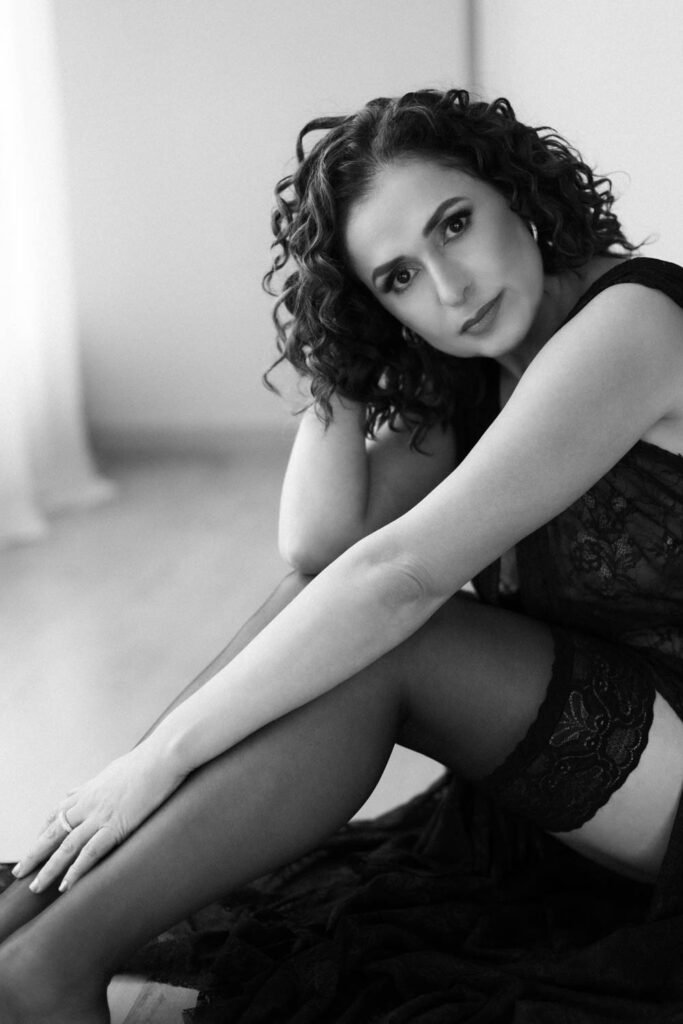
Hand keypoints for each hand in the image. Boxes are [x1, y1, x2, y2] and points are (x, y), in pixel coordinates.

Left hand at [12, 740, 186, 892]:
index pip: (59, 811)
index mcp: (91, 789)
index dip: (45, 829)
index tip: (36, 841)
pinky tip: (66, 884)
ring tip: (36, 886)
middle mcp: (89, 803)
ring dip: (48, 868)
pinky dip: (76, 870)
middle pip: (53, 831)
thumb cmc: (148, 760)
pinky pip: (90, 852)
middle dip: (35, 853)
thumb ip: (104, 781)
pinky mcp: (116, 825)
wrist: (163, 755)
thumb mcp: (118, 769)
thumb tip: (99, 782)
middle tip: (20, 871)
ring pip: (65, 846)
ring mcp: (100, 815)